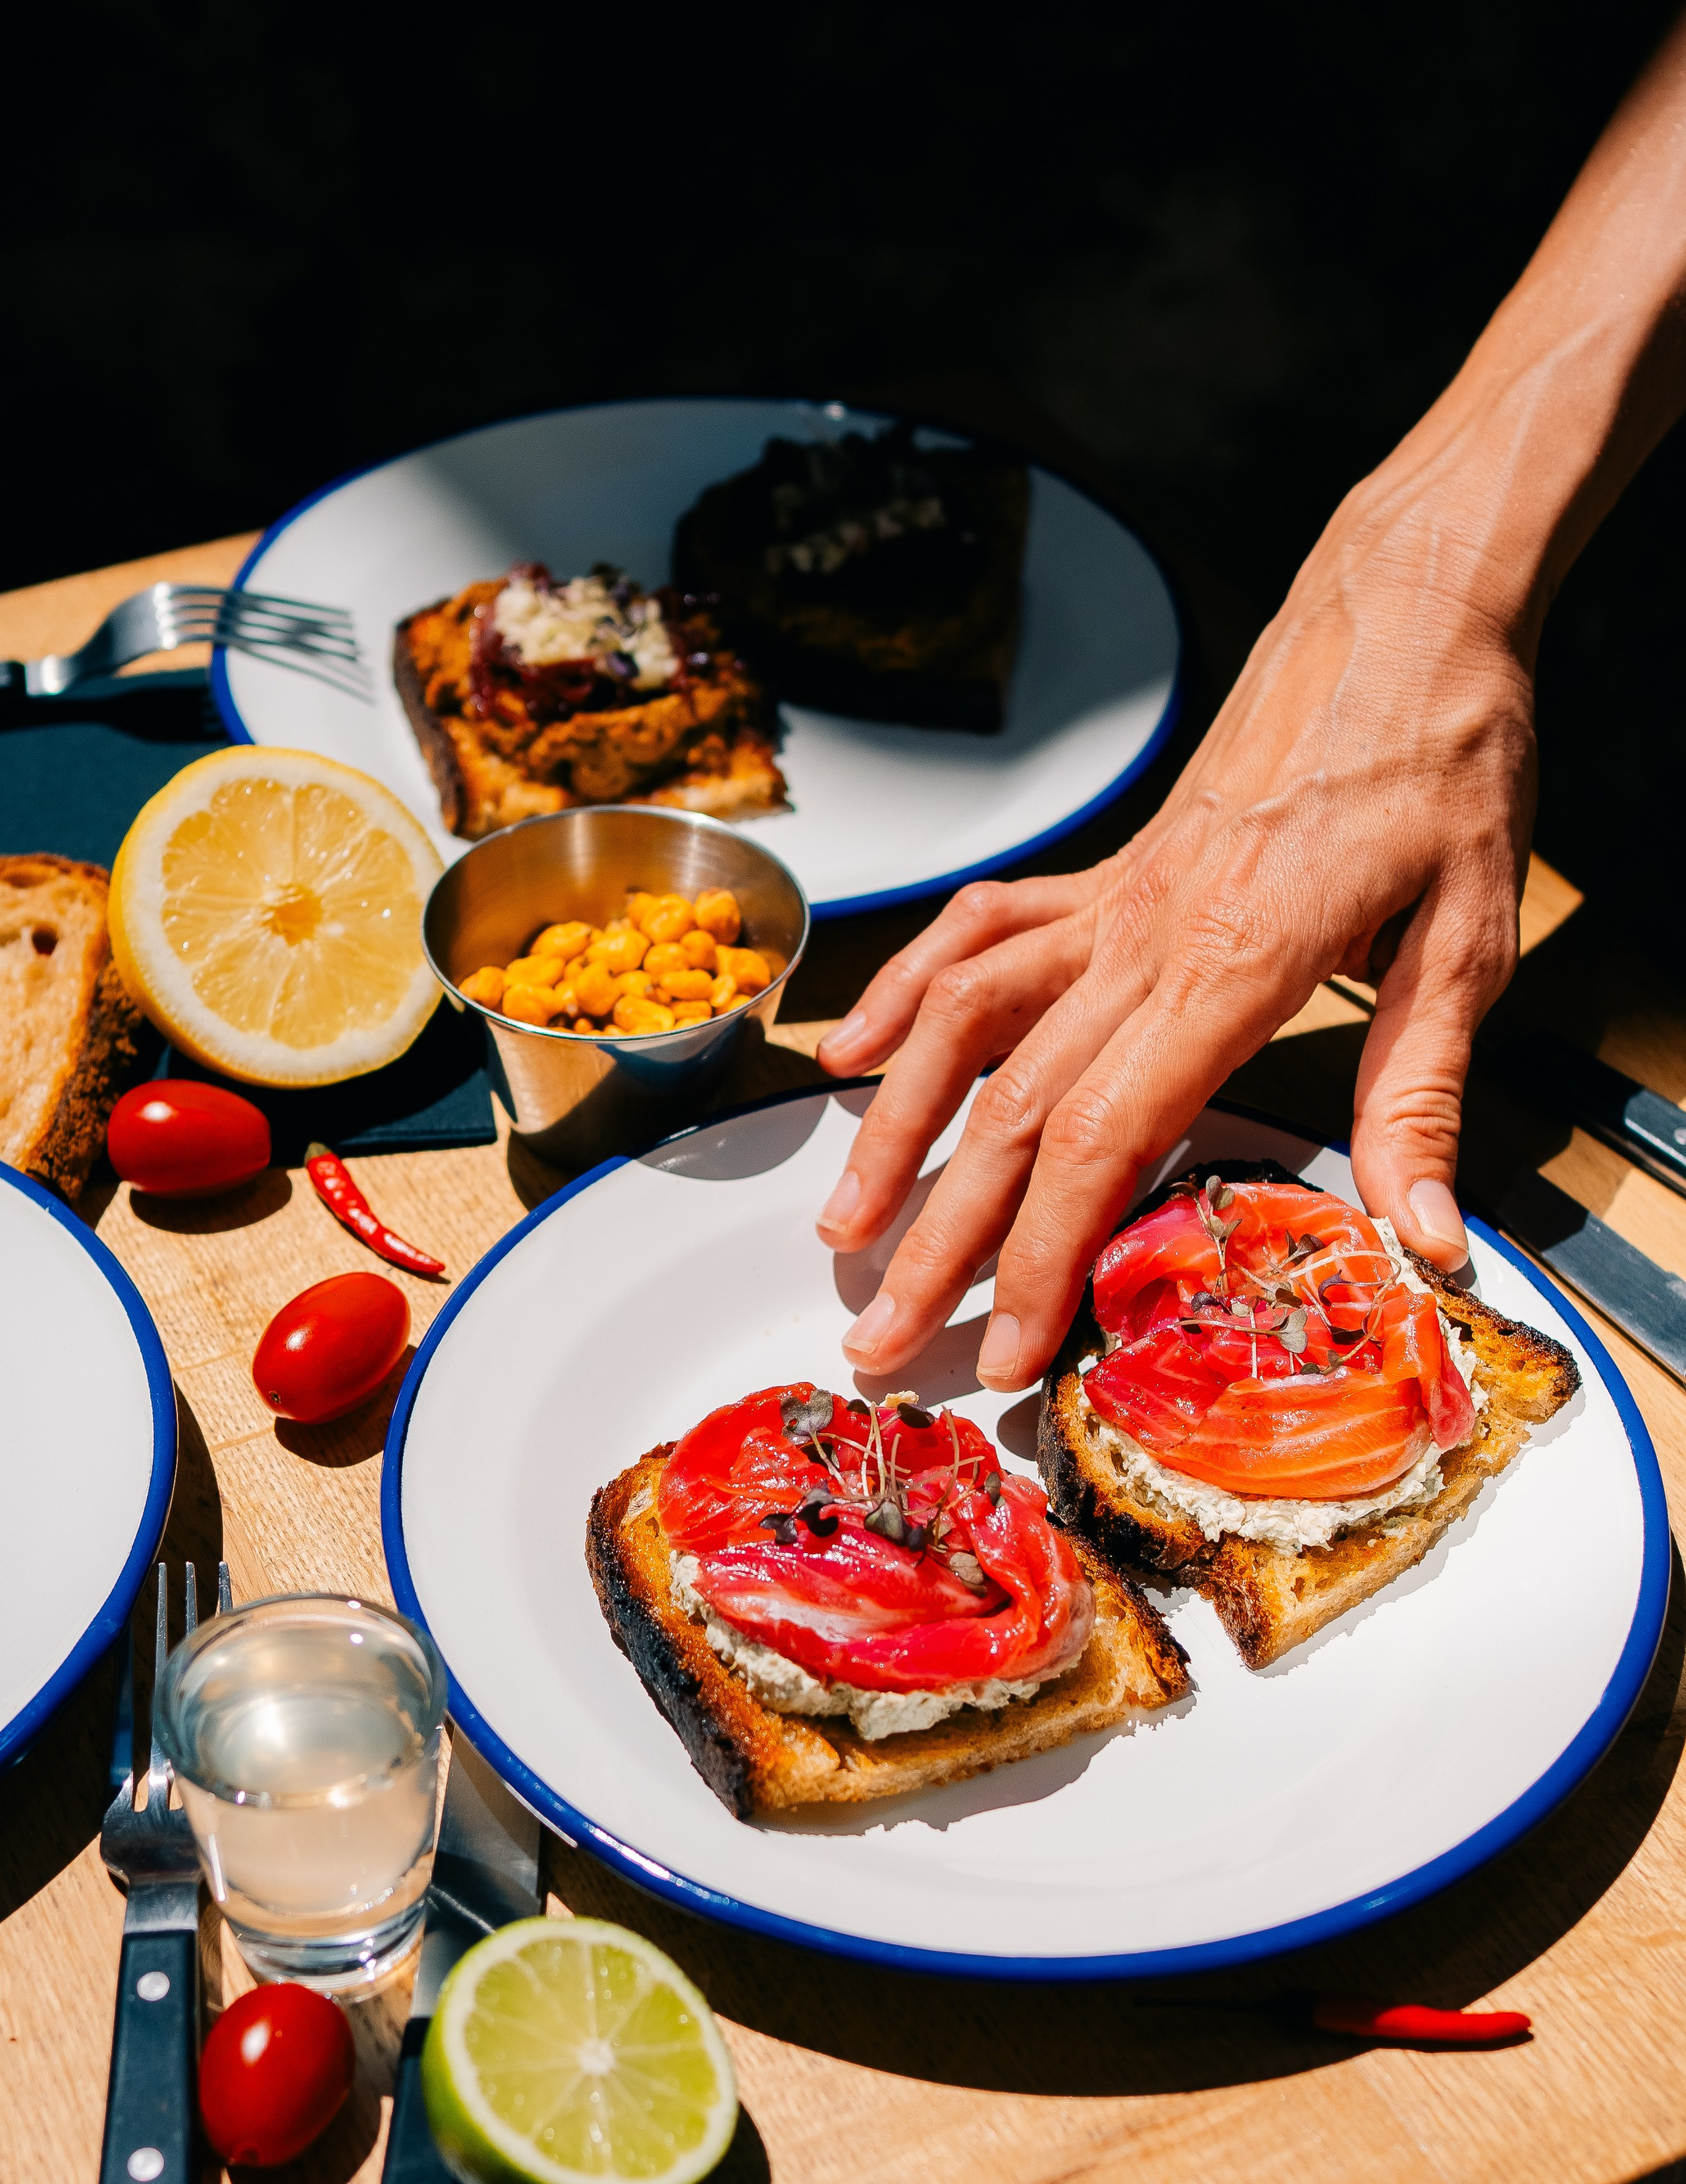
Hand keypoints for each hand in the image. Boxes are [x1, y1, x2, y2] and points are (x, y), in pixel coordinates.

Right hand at [814, 482, 1535, 1389]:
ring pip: (965, 1021)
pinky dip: (907, 992)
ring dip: (892, 1129)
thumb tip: (1426, 1241)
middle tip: (882, 1336)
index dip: (1037, 1256)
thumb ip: (1422, 1097)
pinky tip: (855, 1051)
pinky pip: (978, 930)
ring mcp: (1111, 899)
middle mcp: (1145, 935)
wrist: (1407, 613)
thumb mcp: (1471, 938)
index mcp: (1232, 964)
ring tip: (845, 1222)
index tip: (1000, 1350)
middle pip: (1012, 1108)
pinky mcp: (1104, 872)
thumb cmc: (1445, 761)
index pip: (1103, 1137)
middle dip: (939, 1239)